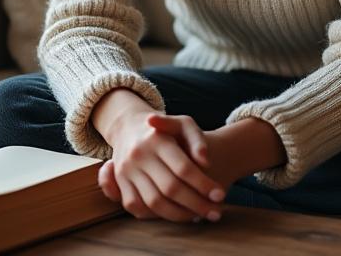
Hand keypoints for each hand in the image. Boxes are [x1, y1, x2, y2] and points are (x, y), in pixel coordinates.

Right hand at [97, 112, 225, 222]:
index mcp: (157, 140)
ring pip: (154, 202)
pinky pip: (136, 207)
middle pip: (170, 188)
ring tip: (198, 215)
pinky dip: (156, 216)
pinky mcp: (120, 182)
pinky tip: (175, 214)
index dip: (203, 184)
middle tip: (215, 212)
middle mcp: (138, 155)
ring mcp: (126, 170)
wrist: (129, 128)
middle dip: (196, 204)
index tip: (220, 195)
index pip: (183, 168)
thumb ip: (197, 140)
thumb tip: (206, 162)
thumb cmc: (165, 130)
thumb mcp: (184, 124)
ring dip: (179, 215)